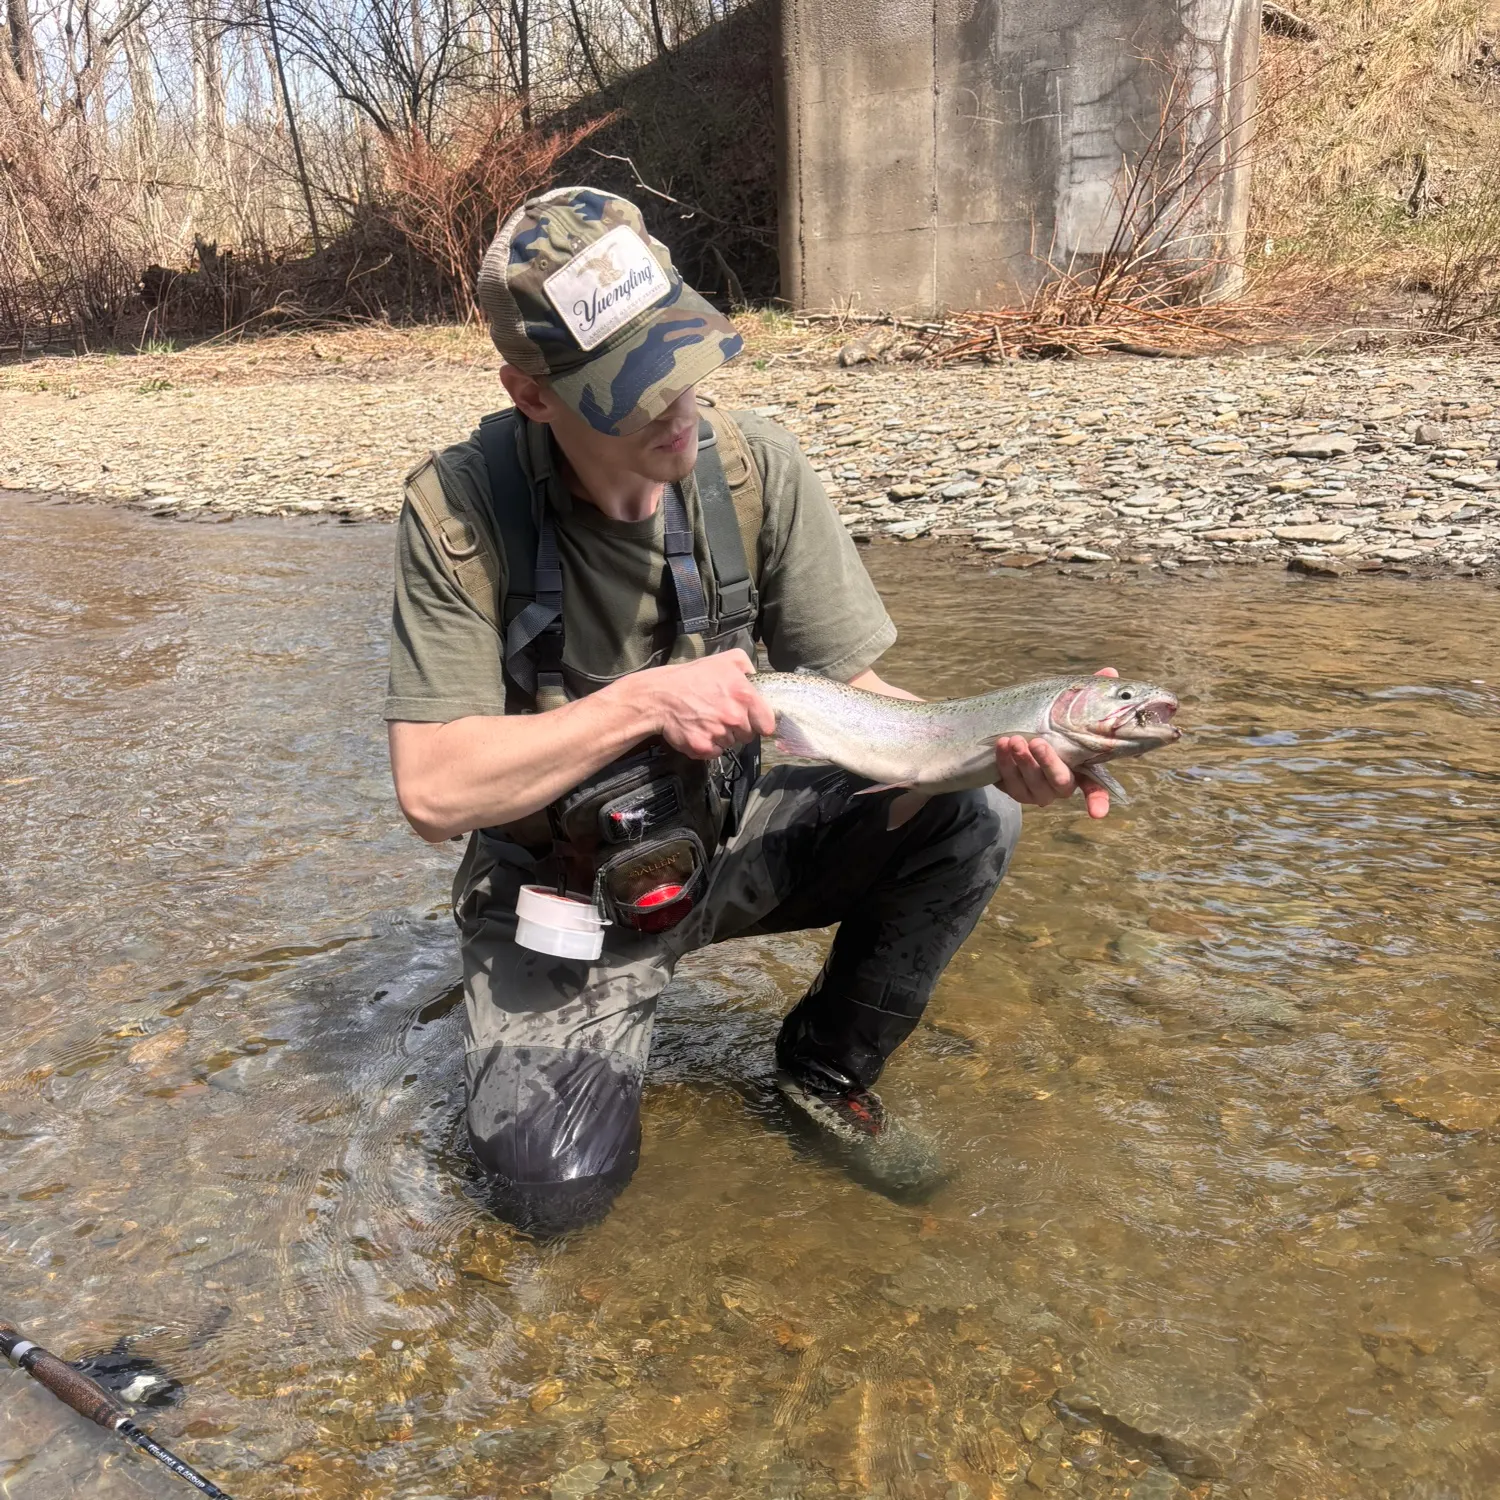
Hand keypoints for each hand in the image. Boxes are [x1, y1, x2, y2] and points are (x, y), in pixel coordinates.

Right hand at [631, 649, 776, 758]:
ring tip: (707, 721)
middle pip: (748, 736)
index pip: (767, 724)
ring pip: (731, 744)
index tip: (750, 719)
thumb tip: (755, 674)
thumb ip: (745, 664)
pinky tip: (699, 731)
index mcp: (745, 695)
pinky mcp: (703, 747)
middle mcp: (735, 717)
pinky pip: (715, 753)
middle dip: (738, 729)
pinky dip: (708, 746)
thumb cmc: (691, 677)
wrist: (659, 696)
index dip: (759, 722)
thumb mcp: (722, 660)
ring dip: (722, 737)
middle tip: (721, 716)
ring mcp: (719, 734)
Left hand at [992, 667, 1117, 818]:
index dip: (1097, 801)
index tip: (1097, 813)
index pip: (1095, 789)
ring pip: (1032, 785)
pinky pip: (1009, 783)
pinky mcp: (1015, 790)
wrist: (1013, 739)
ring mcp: (1037, 791)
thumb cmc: (1049, 726)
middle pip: (1060, 784)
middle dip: (1048, 764)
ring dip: (1022, 763)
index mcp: (1081, 769)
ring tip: (1013, 740)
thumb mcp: (1068, 710)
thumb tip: (1109, 672)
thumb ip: (1088, 695)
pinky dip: (1004, 764)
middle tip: (1037, 743)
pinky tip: (1001, 746)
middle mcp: (1061, 784)